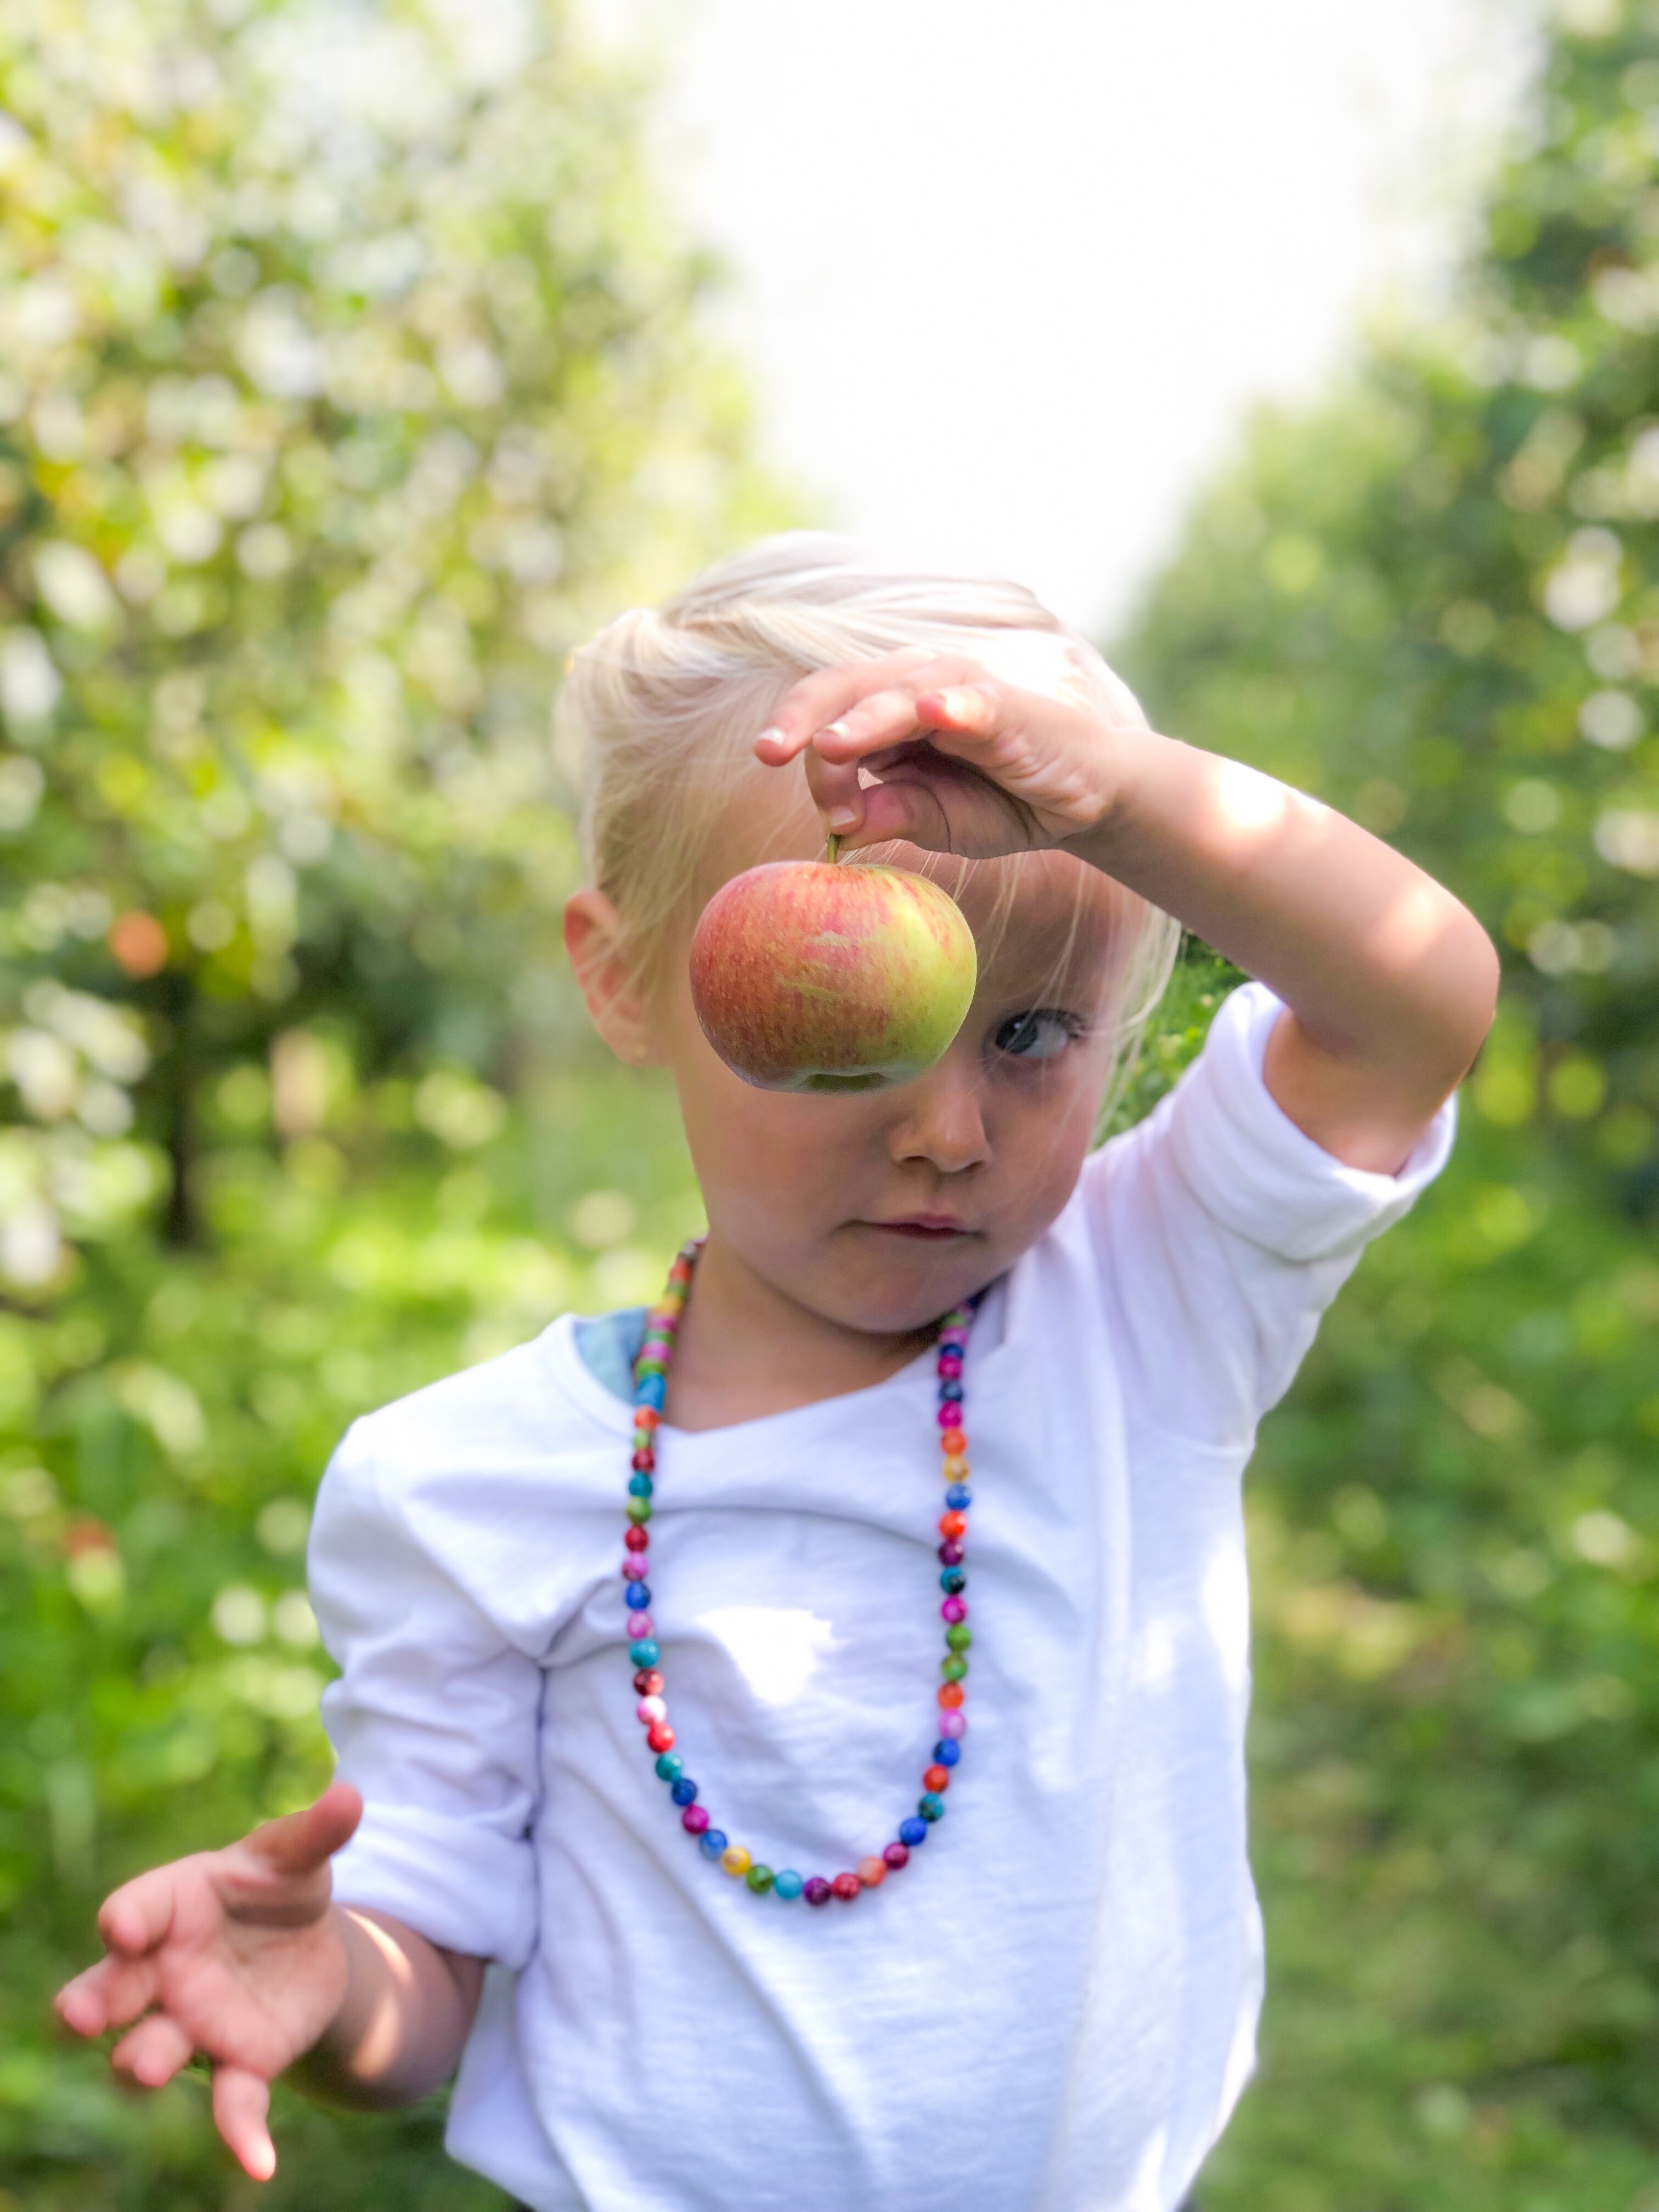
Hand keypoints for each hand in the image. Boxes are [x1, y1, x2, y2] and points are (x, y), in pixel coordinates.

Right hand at [54, 1781, 361, 2181]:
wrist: (304, 1946)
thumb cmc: (279, 1888)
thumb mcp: (298, 1857)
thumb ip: (318, 1832)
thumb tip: (353, 1795)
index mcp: (176, 1904)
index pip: (138, 1907)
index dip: (128, 1917)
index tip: (120, 1926)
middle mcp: (167, 1970)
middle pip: (117, 1988)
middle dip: (96, 2000)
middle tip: (80, 2015)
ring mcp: (195, 2022)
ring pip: (154, 2049)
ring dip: (141, 2061)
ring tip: (143, 2068)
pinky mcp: (239, 2062)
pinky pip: (232, 2102)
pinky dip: (241, 2134)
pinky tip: (260, 2162)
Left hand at [754, 648, 1133, 858]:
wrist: (1081, 800)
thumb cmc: (1000, 801)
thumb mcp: (930, 820)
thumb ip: (885, 814)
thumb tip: (837, 828)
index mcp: (887, 713)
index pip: (827, 718)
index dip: (810, 763)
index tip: (824, 819)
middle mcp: (915, 687)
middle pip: (844, 689)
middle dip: (802, 719)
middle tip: (768, 752)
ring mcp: (960, 689)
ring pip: (897, 692)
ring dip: (862, 720)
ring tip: (830, 745)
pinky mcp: (1006, 705)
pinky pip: (973, 700)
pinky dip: (951, 704)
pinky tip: (932, 714)